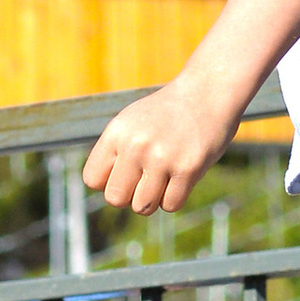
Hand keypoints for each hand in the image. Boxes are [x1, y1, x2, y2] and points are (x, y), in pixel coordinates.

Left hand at [82, 71, 238, 215]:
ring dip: (153, 200)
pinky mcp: (188, 169)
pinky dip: (175, 198)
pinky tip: (181, 177)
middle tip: (146, 179)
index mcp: (116, 132)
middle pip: (115, 199)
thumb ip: (114, 153)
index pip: (92, 179)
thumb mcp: (131, 123)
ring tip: (164, 178)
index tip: (126, 170)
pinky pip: (170, 206)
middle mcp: (136, 145)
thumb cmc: (166, 114)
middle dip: (130, 195)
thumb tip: (108, 192)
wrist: (207, 93)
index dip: (108, 181)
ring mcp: (162, 157)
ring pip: (142, 207)